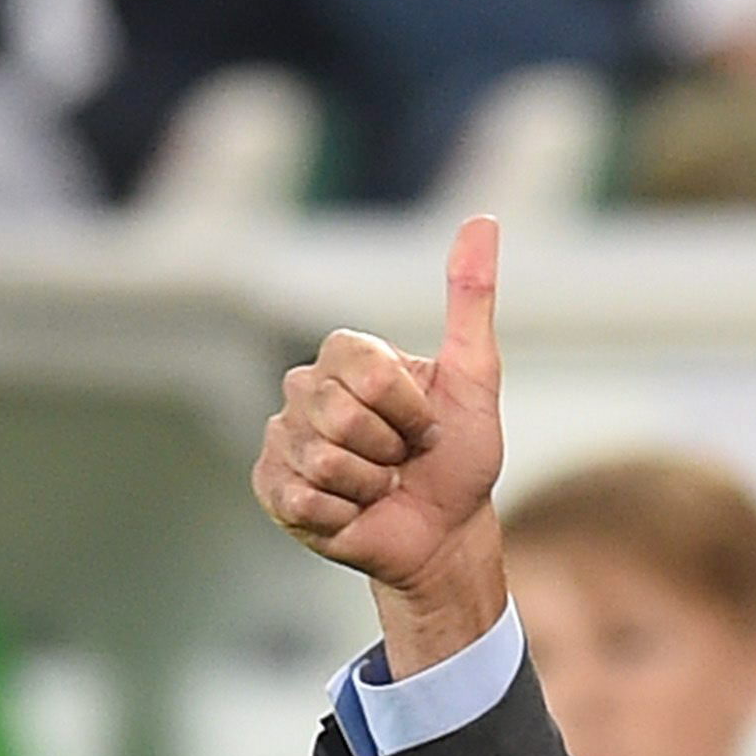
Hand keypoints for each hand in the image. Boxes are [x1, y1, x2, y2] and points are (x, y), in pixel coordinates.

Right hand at [250, 215, 507, 674]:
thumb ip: (471, 299)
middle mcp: (306, 390)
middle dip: (389, 449)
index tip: (425, 424)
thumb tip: (482, 220)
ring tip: (379, 488)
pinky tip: (351, 513)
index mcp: (348, 357)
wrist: (443, 535)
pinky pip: (302, 498)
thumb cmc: (459, 458)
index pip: (365, 368)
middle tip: (401, 461)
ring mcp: (283, 439)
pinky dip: (343, 516)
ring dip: (369, 486)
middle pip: (339, 414)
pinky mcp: (272, 489)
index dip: (407, 408)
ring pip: (323, 460)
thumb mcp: (475, 377)